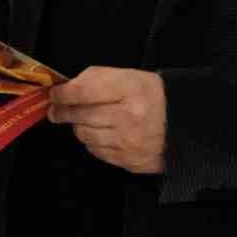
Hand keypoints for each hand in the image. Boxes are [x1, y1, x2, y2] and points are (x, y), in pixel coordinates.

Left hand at [47, 67, 165, 174]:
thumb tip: (66, 89)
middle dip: (62, 111)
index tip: (54, 93)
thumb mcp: (128, 75)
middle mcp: (130, 117)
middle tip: (56, 109)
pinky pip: (96, 151)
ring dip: (79, 126)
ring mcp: (129, 142)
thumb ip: (95, 78)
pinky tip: (101, 132)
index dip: (63, 93)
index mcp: (131, 89)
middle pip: (80, 115)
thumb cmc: (152, 96)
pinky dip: (93, 141)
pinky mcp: (129, 161)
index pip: (84, 91)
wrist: (182, 124)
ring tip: (84, 119)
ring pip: (84, 135)